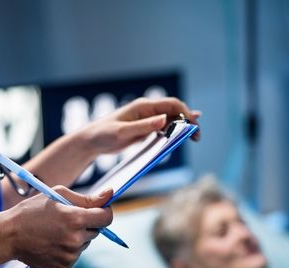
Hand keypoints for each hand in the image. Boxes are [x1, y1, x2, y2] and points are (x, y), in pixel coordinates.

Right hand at [2, 187, 113, 267]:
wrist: (9, 235)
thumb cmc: (31, 211)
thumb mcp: (57, 195)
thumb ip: (86, 198)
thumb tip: (110, 194)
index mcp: (75, 219)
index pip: (106, 217)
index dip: (104, 211)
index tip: (98, 209)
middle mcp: (75, 239)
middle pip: (97, 230)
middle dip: (87, 223)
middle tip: (67, 219)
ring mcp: (70, 255)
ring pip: (86, 243)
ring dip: (77, 236)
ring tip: (55, 231)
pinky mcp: (64, 266)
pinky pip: (75, 254)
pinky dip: (68, 248)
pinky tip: (52, 242)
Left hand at [75, 97, 201, 155]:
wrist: (91, 141)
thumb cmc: (103, 134)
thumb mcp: (123, 132)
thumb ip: (143, 127)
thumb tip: (164, 120)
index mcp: (143, 106)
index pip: (172, 105)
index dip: (186, 113)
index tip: (194, 126)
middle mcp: (147, 110)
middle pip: (175, 112)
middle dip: (188, 122)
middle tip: (197, 136)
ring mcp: (146, 120)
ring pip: (171, 120)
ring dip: (183, 128)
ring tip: (195, 138)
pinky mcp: (144, 129)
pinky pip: (163, 128)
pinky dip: (174, 132)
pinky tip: (183, 135)